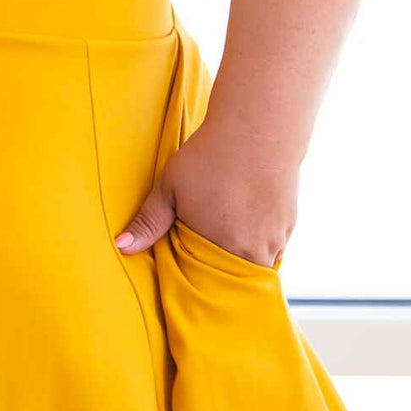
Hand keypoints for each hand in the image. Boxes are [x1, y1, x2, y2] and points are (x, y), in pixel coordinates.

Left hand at [112, 119, 298, 269]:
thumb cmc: (208, 158)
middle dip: (217, 266)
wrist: (258, 129)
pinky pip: (271, 247)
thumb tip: (121, 247)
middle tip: (208, 234)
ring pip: (254, 263)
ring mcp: (275, 242)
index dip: (194, 271)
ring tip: (228, 220)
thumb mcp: (170, 187)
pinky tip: (246, 212)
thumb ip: (148, 222)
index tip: (187, 255)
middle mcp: (252, 254)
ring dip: (240, 252)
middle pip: (230, 275)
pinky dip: (258, 238)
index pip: (204, 281)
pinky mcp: (289, 228)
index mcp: (219, 249)